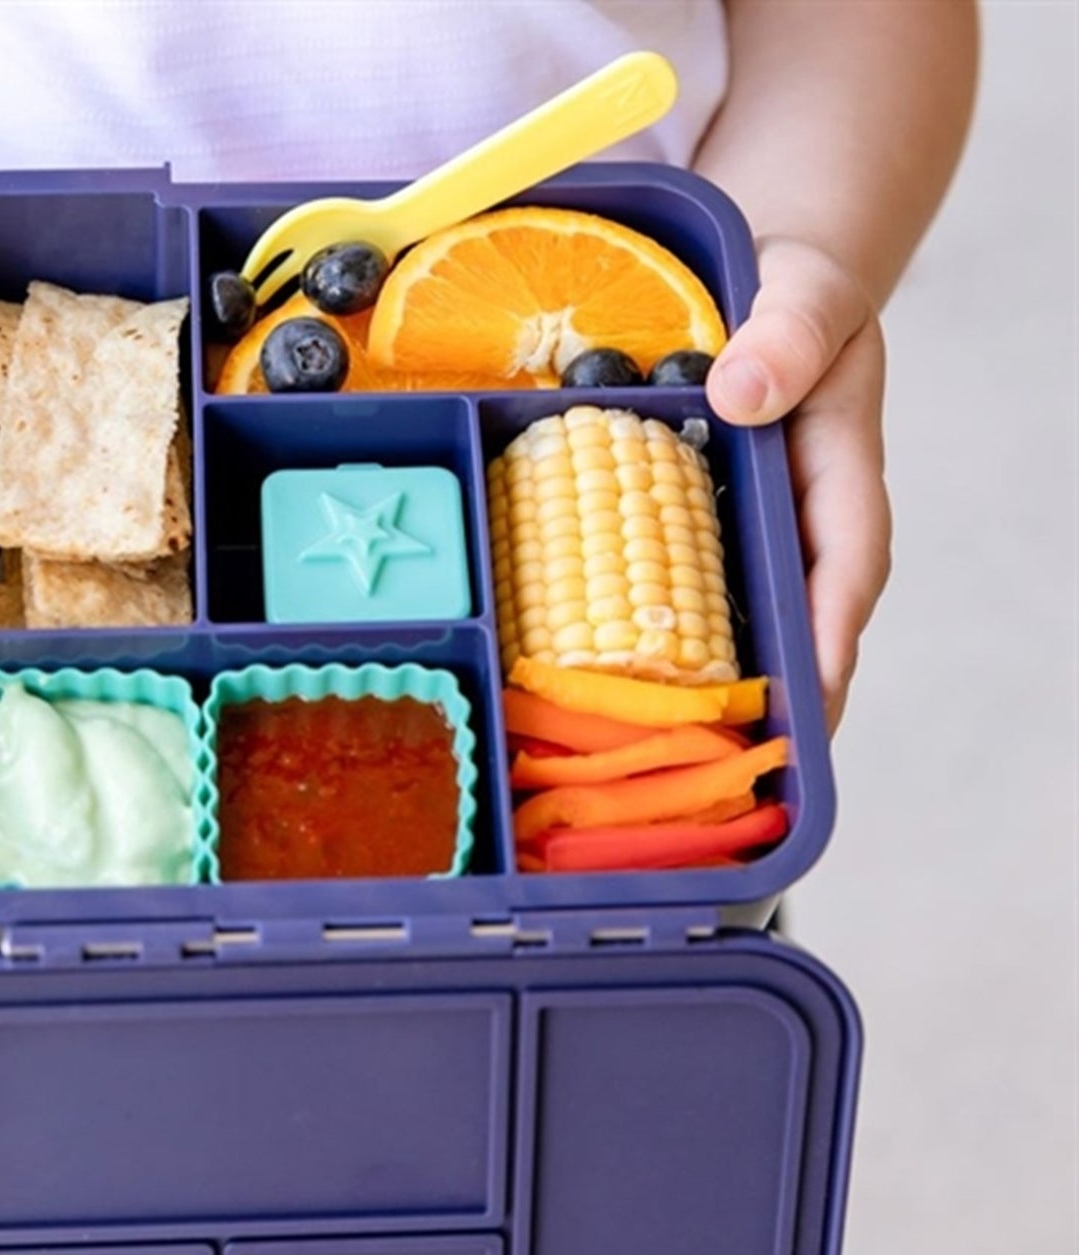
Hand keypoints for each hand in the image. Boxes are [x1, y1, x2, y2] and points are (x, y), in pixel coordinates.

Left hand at [706, 236, 892, 732]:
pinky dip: (665, 637)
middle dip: (783, 693)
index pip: (849, 558)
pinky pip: (689, 587)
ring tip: (684, 757)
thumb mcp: (802, 292)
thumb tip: (743, 394)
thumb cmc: (795, 285)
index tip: (816, 688)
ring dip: (722, 683)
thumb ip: (786, 336)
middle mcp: (800, 513)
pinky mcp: (705, 525)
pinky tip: (623, 683)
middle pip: (801, 616)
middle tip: (746, 764)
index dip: (832, 627)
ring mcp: (753, 526)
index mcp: (838, 466)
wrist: (763, 273)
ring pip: (746, 615)